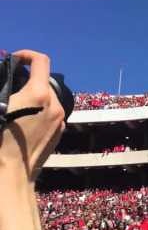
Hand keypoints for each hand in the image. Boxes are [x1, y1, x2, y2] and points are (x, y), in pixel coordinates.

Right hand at [0, 50, 64, 179]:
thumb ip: (2, 88)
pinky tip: (22, 123)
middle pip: (43, 81)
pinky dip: (39, 112)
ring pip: (48, 99)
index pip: (41, 61)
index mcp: (39, 94)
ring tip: (13, 108)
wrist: (10, 175)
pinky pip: (50, 114)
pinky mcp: (59, 133)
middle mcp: (55, 105)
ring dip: (33, 97)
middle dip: (26, 80)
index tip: (15, 59)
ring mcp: (60, 120)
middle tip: (8, 88)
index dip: (27, 54)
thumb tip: (6, 84)